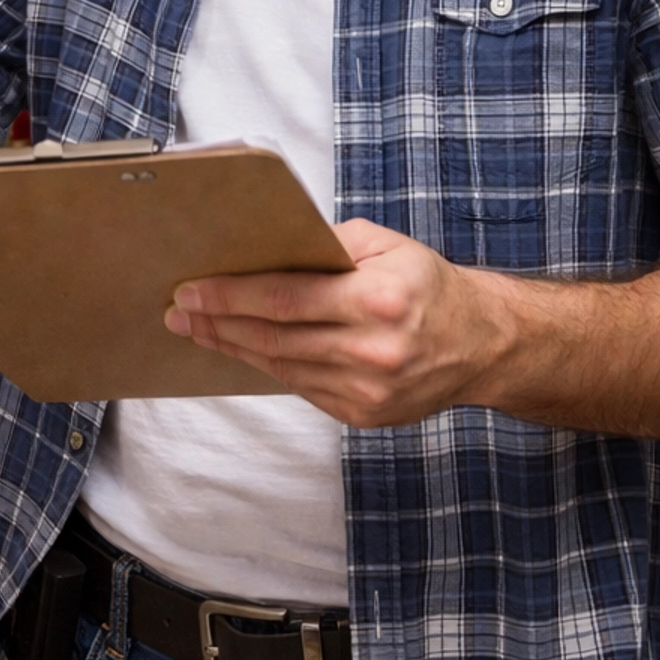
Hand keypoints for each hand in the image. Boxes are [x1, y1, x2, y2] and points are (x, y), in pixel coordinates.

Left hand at [164, 219, 515, 427]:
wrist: (482, 343)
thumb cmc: (427, 283)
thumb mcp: (384, 244)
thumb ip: (324, 244)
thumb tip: (262, 250)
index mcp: (377, 300)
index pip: (283, 298)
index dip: (229, 296)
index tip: (189, 290)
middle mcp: (373, 351)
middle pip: (273, 338)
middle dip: (217, 324)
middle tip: (178, 312)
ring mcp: (368, 391)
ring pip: (281, 367)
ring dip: (232, 348)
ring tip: (197, 330)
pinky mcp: (364, 415)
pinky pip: (301, 387)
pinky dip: (268, 366)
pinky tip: (241, 349)